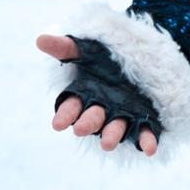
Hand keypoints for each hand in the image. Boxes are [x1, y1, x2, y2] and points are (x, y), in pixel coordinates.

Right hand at [38, 34, 159, 155]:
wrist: (144, 57)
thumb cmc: (108, 58)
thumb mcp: (88, 49)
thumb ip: (67, 47)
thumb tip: (40, 39)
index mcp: (85, 95)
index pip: (71, 107)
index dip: (65, 114)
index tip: (58, 123)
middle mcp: (102, 109)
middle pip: (93, 119)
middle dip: (87, 124)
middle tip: (80, 129)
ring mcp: (123, 117)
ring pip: (116, 129)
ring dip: (112, 135)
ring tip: (108, 143)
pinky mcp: (144, 122)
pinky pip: (145, 133)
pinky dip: (146, 141)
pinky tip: (149, 149)